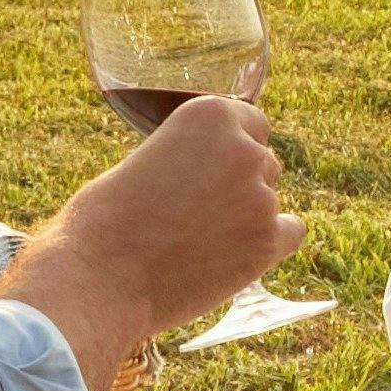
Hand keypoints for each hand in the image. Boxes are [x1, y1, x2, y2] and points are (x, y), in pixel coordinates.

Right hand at [64, 92, 291, 313]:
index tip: (212, 172)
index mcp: (210, 114)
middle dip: (237, 184)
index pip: (251, 124)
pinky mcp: (267, 242)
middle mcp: (244, 148)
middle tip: (198, 214)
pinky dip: (271, 243)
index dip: (230, 150)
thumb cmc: (104, 220)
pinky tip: (240, 254)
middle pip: (263, 162)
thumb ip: (187, 156)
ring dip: (247, 216)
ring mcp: (261, 196)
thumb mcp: (144, 160)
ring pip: (271, 200)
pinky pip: (292, 232)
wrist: (99, 275)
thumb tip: (208, 174)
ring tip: (200, 241)